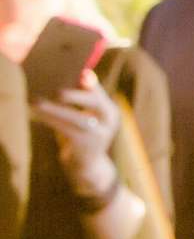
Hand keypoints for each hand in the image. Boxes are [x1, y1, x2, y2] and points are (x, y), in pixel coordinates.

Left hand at [31, 74, 119, 197]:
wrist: (87, 165)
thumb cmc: (83, 135)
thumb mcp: (89, 118)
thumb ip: (83, 101)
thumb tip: (68, 78)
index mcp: (111, 112)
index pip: (101, 95)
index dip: (93, 85)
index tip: (83, 73)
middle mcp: (109, 122)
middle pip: (95, 104)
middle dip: (77, 96)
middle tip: (59, 91)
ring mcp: (98, 135)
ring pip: (76, 118)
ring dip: (56, 110)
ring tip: (37, 103)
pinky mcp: (85, 145)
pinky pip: (65, 129)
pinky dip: (50, 120)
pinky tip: (38, 115)